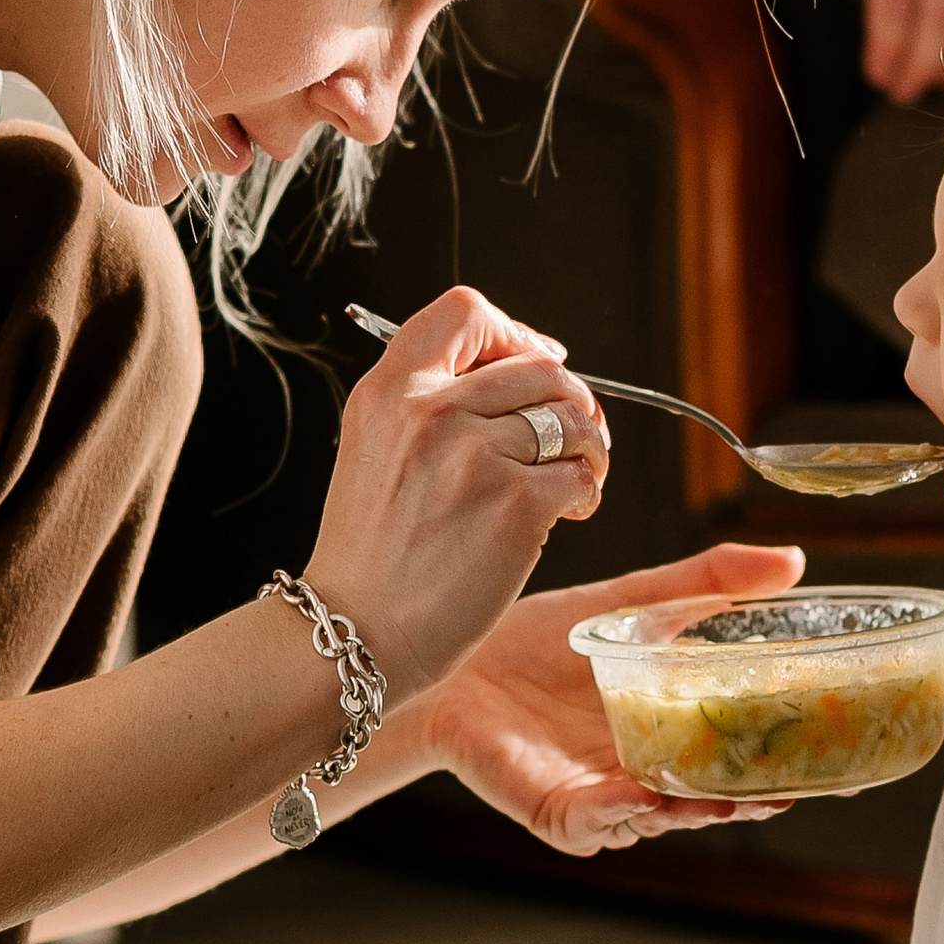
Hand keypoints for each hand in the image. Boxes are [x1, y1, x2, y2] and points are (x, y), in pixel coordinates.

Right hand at [307, 288, 610, 702]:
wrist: (355, 631)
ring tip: (575, 479)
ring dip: (587, 447)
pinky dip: (586, 492)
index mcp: (389, 391)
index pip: (466, 311)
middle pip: (538, 366)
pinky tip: (568, 513)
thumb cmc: (372, 554)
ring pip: (571, 418)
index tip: (531, 367)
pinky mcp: (515, 504)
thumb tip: (522, 370)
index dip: (514, 333)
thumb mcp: (374, 449)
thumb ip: (431, 402)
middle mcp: (431, 412)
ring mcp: (475, 456)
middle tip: (570, 438)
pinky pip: (581, 474)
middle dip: (569, 401)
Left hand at [410, 539, 805, 854]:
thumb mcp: (634, 603)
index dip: (791, 765)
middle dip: (757, 799)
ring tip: (735, 798)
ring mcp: (604, 795)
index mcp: (671, 730)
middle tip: (801, 788)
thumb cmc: (537, 639)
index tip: (841, 764)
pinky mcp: (557, 808)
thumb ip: (710, 583)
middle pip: (716, 799)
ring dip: (699, 811)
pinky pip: (597, 818)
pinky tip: (642, 793)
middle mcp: (646, 771)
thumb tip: (794, 560)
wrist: (453, 656)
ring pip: (664, 817)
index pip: (743, 758)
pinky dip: (621, 809)